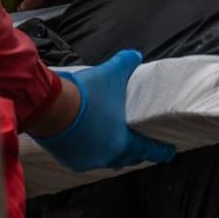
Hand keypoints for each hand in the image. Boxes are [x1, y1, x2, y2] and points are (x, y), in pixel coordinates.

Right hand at [31, 50, 175, 171]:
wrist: (49, 106)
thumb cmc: (85, 94)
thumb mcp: (110, 74)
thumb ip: (126, 64)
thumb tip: (135, 56)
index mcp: (121, 143)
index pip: (148, 150)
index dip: (161, 151)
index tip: (169, 152)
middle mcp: (105, 157)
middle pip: (127, 158)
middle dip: (135, 151)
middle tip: (141, 143)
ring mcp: (86, 161)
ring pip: (105, 159)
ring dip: (111, 151)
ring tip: (114, 140)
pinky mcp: (68, 159)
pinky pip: (86, 158)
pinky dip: (91, 150)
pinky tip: (91, 140)